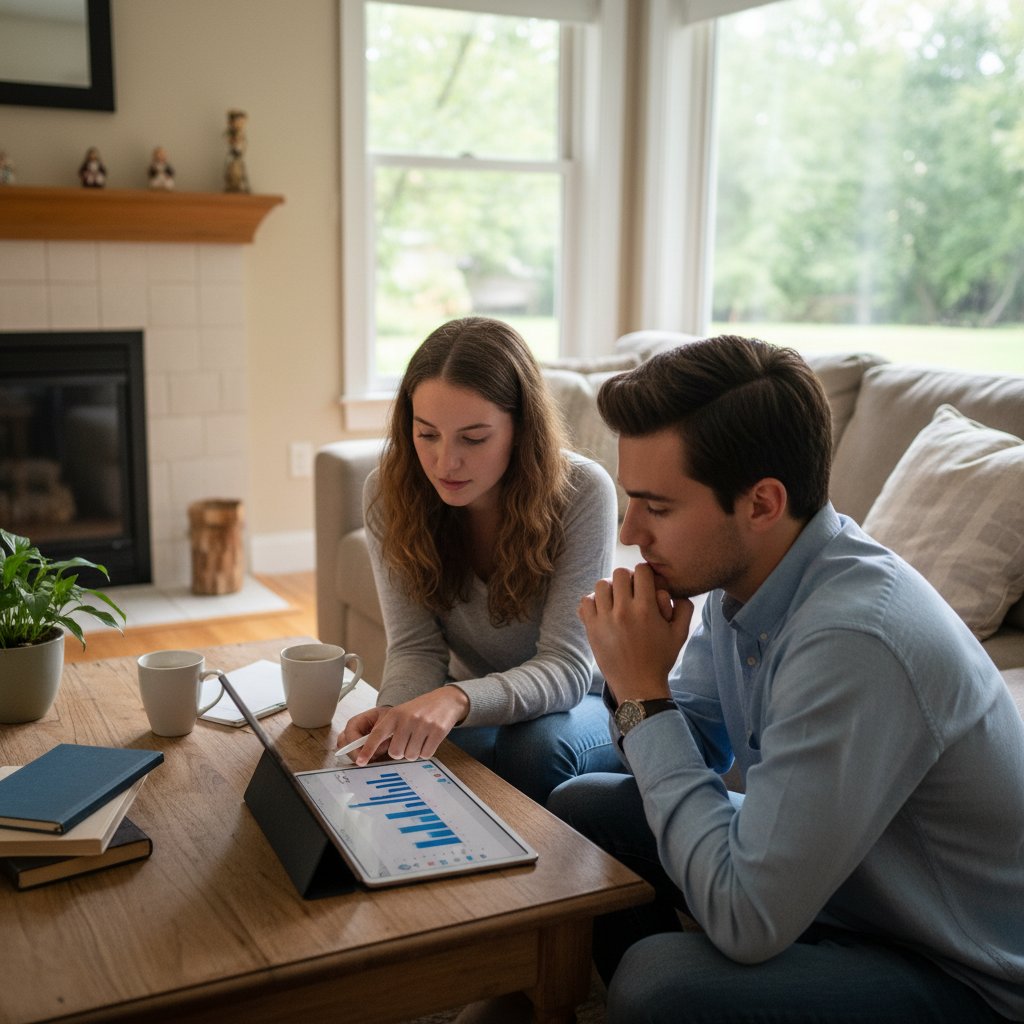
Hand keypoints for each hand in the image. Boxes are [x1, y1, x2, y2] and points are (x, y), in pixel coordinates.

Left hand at [339, 687, 469, 765]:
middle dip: (400, 752)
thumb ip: (388, 729)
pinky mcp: (437, 731)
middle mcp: (408, 719)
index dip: (368, 749)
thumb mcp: (401, 713)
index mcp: (395, 714)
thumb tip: (375, 749)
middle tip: (407, 742)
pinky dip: (426, 751)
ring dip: (414, 752)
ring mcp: (423, 725)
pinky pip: (426, 754)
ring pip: (411, 755)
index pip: (377, 734)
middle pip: (396, 752)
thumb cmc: (420, 710)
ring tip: (419, 738)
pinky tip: (428, 739)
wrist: (446, 700)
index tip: (360, 761)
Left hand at [578, 563, 691, 704]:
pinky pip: (585, 602)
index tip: (646, 583)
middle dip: (627, 578)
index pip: (641, 571)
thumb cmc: (661, 658)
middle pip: (619, 573)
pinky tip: (603, 610)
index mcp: (646, 609)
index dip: (646, 574)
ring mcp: (605, 619)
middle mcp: (624, 611)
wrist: (638, 685)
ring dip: (609, 588)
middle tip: (631, 590)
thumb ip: (684, 607)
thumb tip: (675, 590)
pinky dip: (593, 601)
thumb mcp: (680, 634)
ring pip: (601, 585)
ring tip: (616, 599)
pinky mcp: (592, 629)